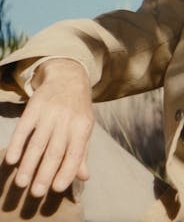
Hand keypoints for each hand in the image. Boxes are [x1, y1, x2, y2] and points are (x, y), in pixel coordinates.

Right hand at [4, 58, 93, 196]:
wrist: (68, 77)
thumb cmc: (77, 109)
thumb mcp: (85, 127)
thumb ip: (82, 152)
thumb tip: (84, 177)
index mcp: (83, 126)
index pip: (76, 152)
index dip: (67, 171)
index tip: (57, 188)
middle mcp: (67, 120)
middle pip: (55, 150)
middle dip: (45, 173)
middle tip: (36, 193)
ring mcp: (50, 112)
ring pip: (38, 142)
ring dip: (29, 164)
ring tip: (21, 183)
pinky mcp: (34, 107)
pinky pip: (24, 128)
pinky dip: (17, 144)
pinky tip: (11, 160)